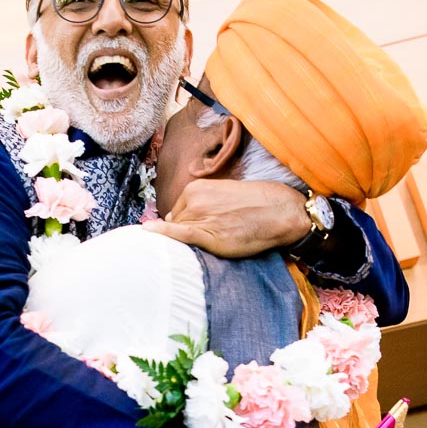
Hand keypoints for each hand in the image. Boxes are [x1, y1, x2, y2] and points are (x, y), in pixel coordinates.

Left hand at [142, 179, 309, 257]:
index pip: (177, 211)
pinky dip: (163, 233)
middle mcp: (193, 200)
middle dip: (186, 229)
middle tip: (214, 234)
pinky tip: (147, 232)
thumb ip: (201, 205)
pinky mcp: (207, 233)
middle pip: (176, 221)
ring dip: (187, 239)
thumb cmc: (255, 203)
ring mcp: (199, 216)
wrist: (279, 211)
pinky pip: (178, 234)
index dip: (187, 221)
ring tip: (216, 238)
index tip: (202, 227)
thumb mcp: (222, 195)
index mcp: (196, 188)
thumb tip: (178, 219)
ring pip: (178, 231)